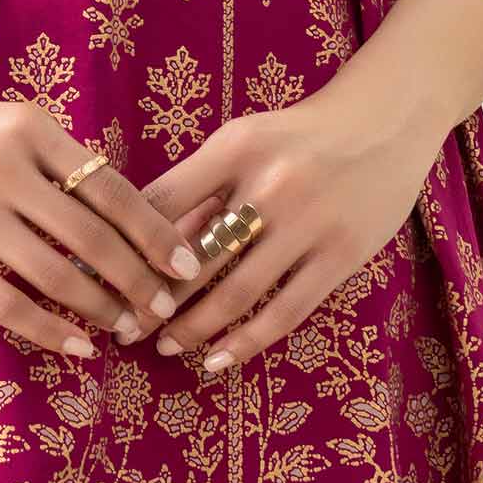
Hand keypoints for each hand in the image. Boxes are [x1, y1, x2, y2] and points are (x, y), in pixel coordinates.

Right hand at [0, 78, 202, 361]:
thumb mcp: (6, 125)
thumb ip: (57, 161)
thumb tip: (125, 216)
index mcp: (30, 128)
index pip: (111, 188)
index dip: (154, 233)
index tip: (186, 265)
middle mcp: (3, 166)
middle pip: (91, 237)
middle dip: (136, 281)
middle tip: (162, 310)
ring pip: (54, 274)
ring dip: (98, 309)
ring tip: (124, 329)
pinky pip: (4, 302)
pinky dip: (47, 330)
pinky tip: (74, 346)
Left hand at [131, 90, 449, 371]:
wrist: (385, 122)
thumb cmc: (297, 136)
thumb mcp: (243, 143)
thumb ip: (200, 192)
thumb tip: (148, 250)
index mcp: (235, 148)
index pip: (163, 202)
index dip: (126, 245)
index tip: (96, 276)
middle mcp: (270, 185)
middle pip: (195, 257)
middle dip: (152, 300)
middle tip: (123, 328)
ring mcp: (309, 224)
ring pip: (237, 293)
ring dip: (193, 328)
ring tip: (164, 347)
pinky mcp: (341, 256)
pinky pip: (286, 311)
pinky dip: (246, 341)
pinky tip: (217, 359)